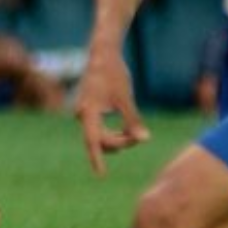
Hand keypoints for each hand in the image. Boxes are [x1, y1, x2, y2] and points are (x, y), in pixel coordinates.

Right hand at [74, 47, 148, 175]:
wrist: (102, 53)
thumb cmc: (114, 73)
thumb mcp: (125, 98)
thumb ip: (133, 121)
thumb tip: (144, 140)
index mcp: (88, 112)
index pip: (93, 141)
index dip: (96, 159)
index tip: (102, 174)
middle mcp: (82, 114)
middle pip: (99, 139)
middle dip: (119, 143)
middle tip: (139, 138)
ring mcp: (84, 112)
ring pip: (100, 135)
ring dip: (117, 137)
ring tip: (134, 133)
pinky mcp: (89, 109)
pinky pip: (99, 127)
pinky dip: (113, 131)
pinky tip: (126, 129)